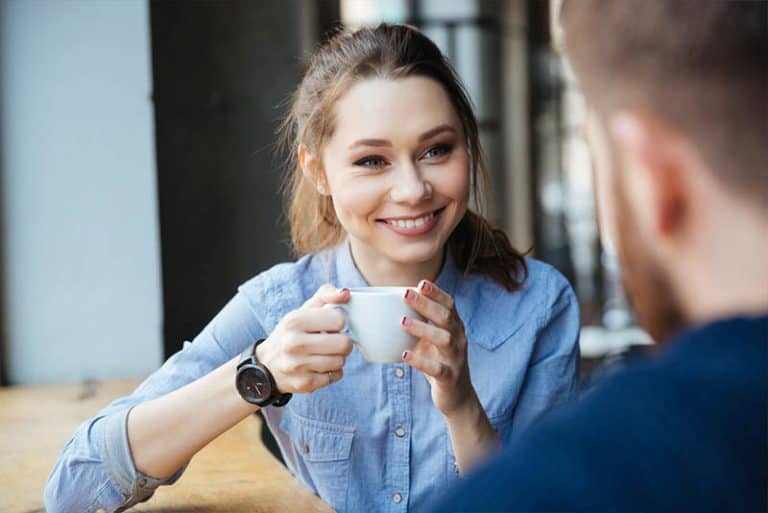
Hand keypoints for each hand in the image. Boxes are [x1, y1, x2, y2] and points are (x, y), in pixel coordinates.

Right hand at [255, 285, 352, 393]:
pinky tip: (319, 367)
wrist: (267, 366)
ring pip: (341, 361)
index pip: (338, 320)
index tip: (329, 326)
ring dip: (337, 358)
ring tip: (323, 354)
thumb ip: (325, 295)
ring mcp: (298, 366)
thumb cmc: (291, 334)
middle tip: (331, 342)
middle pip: (344, 343)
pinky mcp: (305, 384)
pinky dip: (332, 372)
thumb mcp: (303, 311)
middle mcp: (294, 344)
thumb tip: (346, 293)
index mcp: (294, 321)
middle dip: (342, 342)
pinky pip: (336, 376)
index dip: (338, 323)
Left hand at [401, 280, 476, 415]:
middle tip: (406, 294)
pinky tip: (405, 355)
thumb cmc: (439, 362)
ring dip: (423, 329)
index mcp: (454, 328)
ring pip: (444, 340)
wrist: (457, 397)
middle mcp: (459, 340)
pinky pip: (437, 369)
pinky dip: (421, 361)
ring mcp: (456, 359)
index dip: (436, 293)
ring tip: (403, 322)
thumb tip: (387, 307)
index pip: (449, 305)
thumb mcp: (431, 341)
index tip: (421, 282)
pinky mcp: (450, 378)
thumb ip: (419, 325)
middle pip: (446, 317)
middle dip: (427, 304)